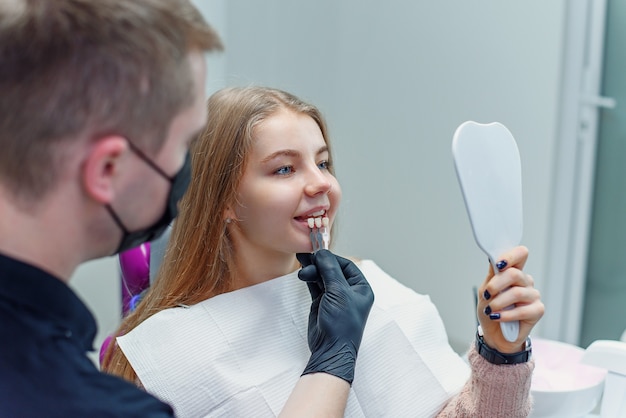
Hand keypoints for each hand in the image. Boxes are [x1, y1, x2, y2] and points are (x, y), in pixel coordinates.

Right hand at [296, 250, 373, 383]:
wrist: (330, 349)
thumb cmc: (342, 324)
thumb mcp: (338, 293)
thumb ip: (330, 271)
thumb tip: (322, 253)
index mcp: (361, 288)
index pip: (346, 266)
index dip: (332, 258)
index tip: (317, 252)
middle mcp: (349, 292)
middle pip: (332, 270)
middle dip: (319, 263)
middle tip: (305, 256)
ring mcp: (335, 297)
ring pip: (322, 277)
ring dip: (312, 270)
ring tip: (301, 266)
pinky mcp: (322, 303)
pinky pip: (315, 285)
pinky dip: (309, 278)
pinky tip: (302, 271)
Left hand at [477, 245, 543, 352]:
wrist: (493, 334)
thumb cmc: (490, 310)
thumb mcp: (485, 291)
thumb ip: (492, 276)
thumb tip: (493, 260)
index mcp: (514, 272)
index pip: (520, 255)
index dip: (510, 256)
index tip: (498, 264)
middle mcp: (525, 281)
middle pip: (515, 274)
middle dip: (496, 285)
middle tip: (486, 295)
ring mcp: (533, 295)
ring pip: (517, 293)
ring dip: (498, 303)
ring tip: (490, 310)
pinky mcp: (538, 310)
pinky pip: (522, 310)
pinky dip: (506, 315)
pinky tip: (497, 318)